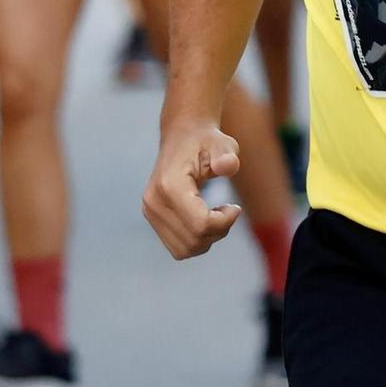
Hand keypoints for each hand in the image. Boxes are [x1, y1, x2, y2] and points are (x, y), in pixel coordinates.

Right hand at [142, 121, 243, 259]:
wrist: (182, 136)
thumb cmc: (206, 141)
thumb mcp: (222, 143)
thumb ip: (227, 155)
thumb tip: (228, 166)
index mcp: (170, 184)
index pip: (200, 224)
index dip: (224, 222)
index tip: (235, 207)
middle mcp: (154, 201)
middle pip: (193, 241)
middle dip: (218, 231)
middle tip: (229, 210)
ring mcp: (150, 212)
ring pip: (185, 250)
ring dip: (208, 239)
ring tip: (216, 215)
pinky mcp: (152, 218)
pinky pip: (178, 247)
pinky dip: (197, 241)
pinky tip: (205, 219)